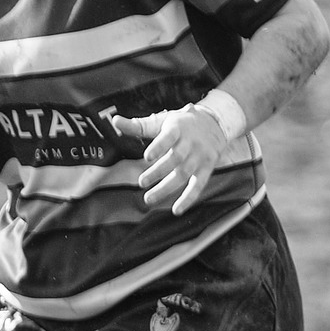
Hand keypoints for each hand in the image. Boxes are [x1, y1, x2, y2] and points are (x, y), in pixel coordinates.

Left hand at [109, 105, 230, 214]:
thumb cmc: (181, 123)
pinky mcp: (207, 168)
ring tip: (148, 199)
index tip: (147, 156)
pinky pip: (199, 185)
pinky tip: (177, 210)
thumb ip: (138, 125)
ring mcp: (200, 156)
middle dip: (158, 171)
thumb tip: (115, 121)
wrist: (215, 122)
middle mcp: (190, 143)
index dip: (159, 147)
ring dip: (166, 188)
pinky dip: (189, 198)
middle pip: (175, 158)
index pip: (168, 137)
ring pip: (183, 174)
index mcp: (177, 128)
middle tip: (141, 182)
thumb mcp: (161, 120)